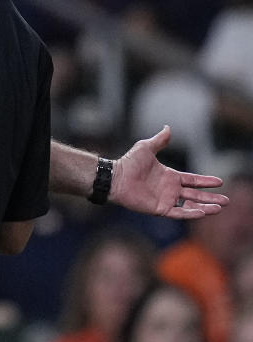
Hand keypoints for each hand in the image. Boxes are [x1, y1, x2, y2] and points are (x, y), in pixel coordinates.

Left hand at [111, 126, 229, 217]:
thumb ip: (160, 140)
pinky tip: (203, 212)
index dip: (205, 181)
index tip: (220, 182)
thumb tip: (168, 127)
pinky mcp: (159, 209)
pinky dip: (191, 213)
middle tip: (226, 201)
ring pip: (190, 206)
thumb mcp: (146, 147)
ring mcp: (165, 200)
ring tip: (219, 208)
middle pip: (195, 195)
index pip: (192, 180)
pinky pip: (179, 213)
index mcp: (169, 176)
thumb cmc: (128, 163)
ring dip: (205, 207)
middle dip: (211, 198)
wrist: (116, 177)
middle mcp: (169, 189)